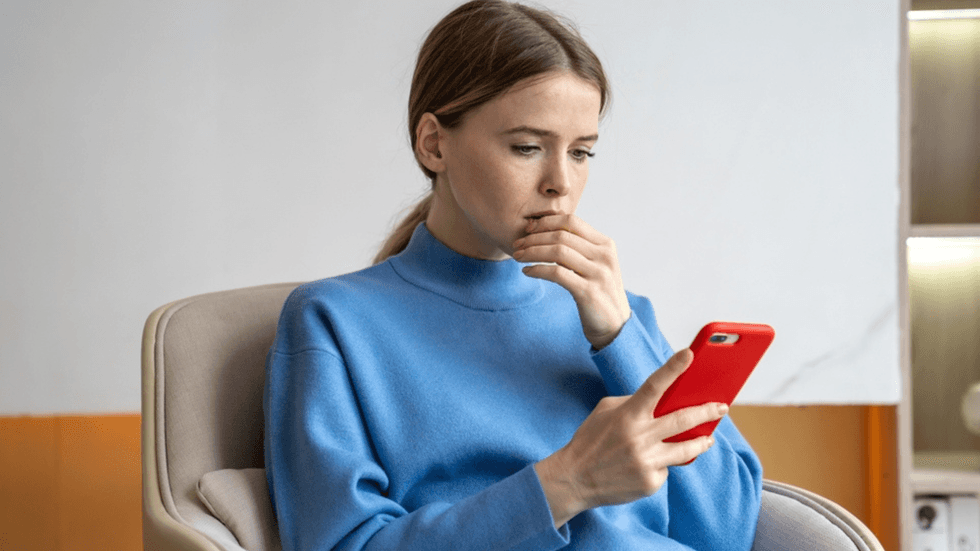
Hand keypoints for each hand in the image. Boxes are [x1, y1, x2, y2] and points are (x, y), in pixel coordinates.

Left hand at [512, 214, 630, 348]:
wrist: (615, 325)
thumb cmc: (599, 293)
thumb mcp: (595, 265)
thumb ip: (579, 248)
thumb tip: (547, 231)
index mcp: (605, 245)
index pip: (571, 222)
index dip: (546, 222)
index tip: (528, 229)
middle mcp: (604, 256)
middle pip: (561, 236)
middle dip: (534, 238)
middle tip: (516, 244)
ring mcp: (598, 273)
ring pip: (557, 252)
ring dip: (532, 252)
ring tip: (517, 256)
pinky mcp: (588, 292)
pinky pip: (557, 273)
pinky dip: (538, 269)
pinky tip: (527, 271)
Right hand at [534, 349, 726, 527]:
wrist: (574, 479)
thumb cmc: (591, 440)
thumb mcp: (605, 412)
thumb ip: (633, 403)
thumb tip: (663, 401)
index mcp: (627, 415)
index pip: (654, 386)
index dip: (673, 368)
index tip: (690, 354)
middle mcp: (639, 438)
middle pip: (683, 420)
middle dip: (706, 412)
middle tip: (722, 407)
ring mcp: (646, 462)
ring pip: (685, 450)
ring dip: (701, 442)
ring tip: (708, 438)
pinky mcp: (650, 483)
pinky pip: (665, 469)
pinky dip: (661, 465)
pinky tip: (648, 465)